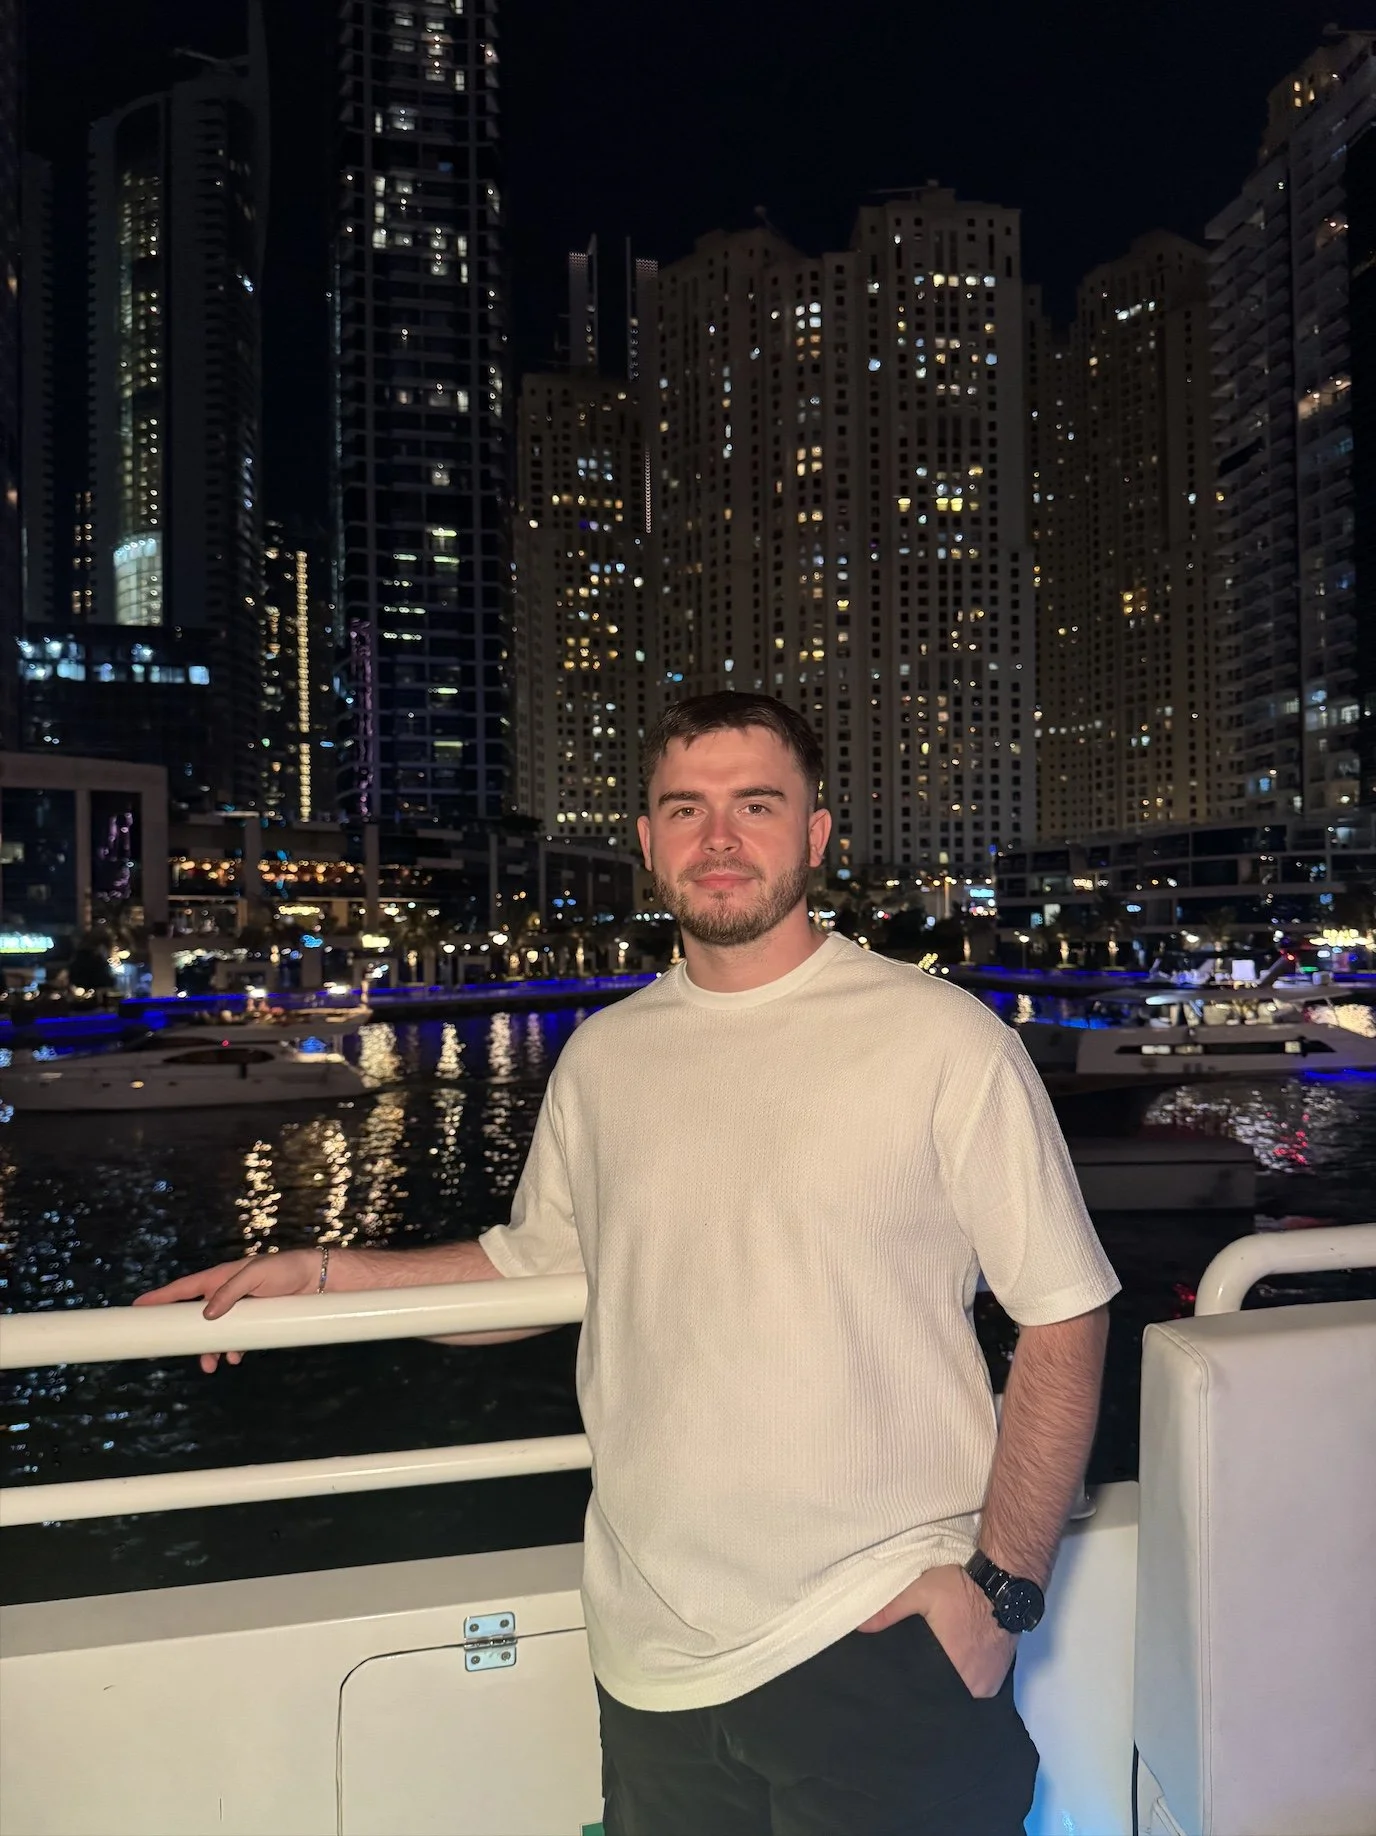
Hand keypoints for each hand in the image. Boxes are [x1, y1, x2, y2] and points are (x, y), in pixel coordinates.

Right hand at [133, 1248, 321, 1372]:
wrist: (317, 1278)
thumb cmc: (286, 1269)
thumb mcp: (257, 1274)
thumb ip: (231, 1291)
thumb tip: (206, 1314)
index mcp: (220, 1276)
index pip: (184, 1288)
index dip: (160, 1298)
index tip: (137, 1307)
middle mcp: (226, 1291)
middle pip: (195, 1316)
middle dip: (186, 1336)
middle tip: (177, 1353)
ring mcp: (240, 1306)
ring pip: (215, 1331)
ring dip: (210, 1348)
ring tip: (211, 1365)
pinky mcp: (255, 1318)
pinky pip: (235, 1336)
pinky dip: (232, 1348)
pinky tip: (236, 1357)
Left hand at [857, 1563, 1014, 1698]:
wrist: (1003, 1584)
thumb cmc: (960, 1590)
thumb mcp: (920, 1592)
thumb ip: (889, 1610)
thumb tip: (858, 1627)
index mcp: (949, 1666)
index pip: (924, 1689)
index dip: (912, 1686)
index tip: (901, 1684)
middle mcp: (970, 1684)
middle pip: (943, 1694)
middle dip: (930, 1687)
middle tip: (916, 1676)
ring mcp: (986, 1685)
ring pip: (960, 1693)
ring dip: (949, 1685)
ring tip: (933, 1676)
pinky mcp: (998, 1680)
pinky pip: (976, 1689)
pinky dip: (966, 1682)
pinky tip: (956, 1671)